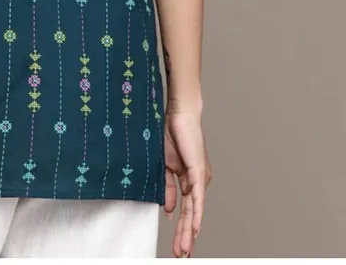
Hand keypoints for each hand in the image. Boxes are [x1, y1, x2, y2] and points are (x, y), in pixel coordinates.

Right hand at [163, 101, 212, 256]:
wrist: (179, 112)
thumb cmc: (171, 132)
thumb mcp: (165, 165)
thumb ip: (167, 187)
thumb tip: (167, 209)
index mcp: (188, 179)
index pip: (185, 210)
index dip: (181, 228)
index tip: (177, 245)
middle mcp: (197, 181)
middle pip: (191, 215)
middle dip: (184, 236)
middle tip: (180, 254)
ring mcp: (199, 177)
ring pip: (195, 211)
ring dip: (189, 232)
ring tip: (184, 250)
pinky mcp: (199, 172)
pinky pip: (197, 198)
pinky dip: (197, 215)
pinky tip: (195, 230)